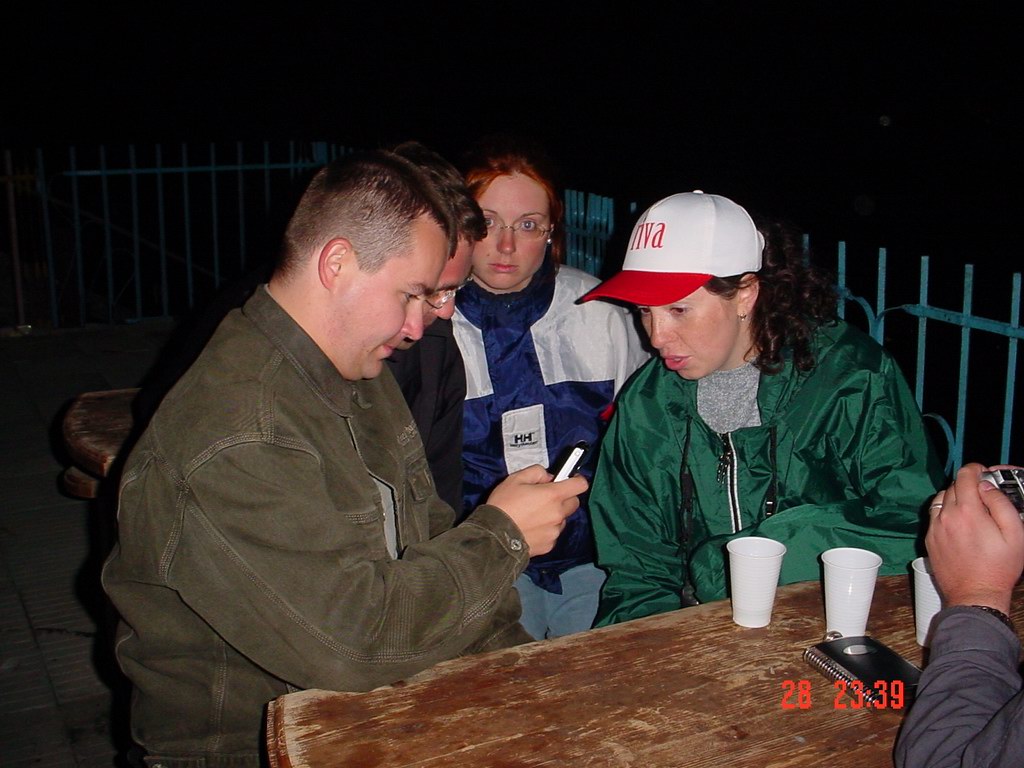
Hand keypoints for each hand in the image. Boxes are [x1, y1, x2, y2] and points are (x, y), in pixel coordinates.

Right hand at [486, 465, 587, 555]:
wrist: (493, 536)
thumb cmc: (503, 506)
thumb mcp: (516, 479)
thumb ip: (537, 472)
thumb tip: (548, 476)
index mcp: (553, 495)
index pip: (580, 485)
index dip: (577, 480)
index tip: (570, 479)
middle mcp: (558, 513)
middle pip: (574, 503)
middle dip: (564, 498)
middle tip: (547, 497)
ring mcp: (555, 531)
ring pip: (562, 519)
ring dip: (554, 515)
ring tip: (534, 515)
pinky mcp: (549, 545)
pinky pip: (553, 534)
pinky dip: (546, 530)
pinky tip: (530, 528)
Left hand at [925, 463, 1023, 613]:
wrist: (975, 594)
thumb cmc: (998, 568)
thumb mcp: (1015, 534)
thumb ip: (1001, 504)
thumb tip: (987, 487)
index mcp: (967, 511)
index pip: (965, 476)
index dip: (975, 470)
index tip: (983, 473)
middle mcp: (946, 516)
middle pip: (953, 486)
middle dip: (968, 485)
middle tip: (983, 494)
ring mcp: (935, 528)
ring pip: (941, 499)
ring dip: (954, 497)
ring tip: (971, 508)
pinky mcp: (930, 539)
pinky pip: (934, 516)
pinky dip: (945, 512)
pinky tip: (959, 523)